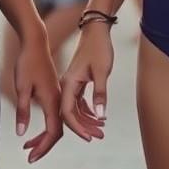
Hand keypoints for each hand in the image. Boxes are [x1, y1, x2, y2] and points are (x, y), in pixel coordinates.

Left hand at [12, 30, 62, 163]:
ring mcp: (56, 95)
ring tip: (29, 146)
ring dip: (44, 137)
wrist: (35, 43)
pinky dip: (45, 126)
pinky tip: (35, 128)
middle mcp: (58, 100)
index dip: (43, 147)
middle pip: (56, 131)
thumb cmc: (28, 63)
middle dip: (44, 145)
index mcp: (53, 101)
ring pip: (55, 123)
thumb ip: (23, 111)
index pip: (52, 132)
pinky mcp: (53, 91)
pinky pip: (53, 114)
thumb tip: (21, 133)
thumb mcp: (21, 87)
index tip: (32, 157)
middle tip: (30, 156)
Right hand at [60, 22, 112, 141]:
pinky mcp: (77, 82)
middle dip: (81, 128)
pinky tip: (98, 118)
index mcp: (69, 83)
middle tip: (98, 137)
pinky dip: (87, 112)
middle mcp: (66, 85)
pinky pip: (79, 103)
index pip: (68, 113)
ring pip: (75, 110)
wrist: (96, 31)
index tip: (89, 138)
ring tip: (101, 132)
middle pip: (69, 114)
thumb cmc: (99, 48)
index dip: (77, 128)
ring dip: (86, 122)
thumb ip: (100, 94)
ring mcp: (71, 84)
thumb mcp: (102, 71)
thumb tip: (100, 117)